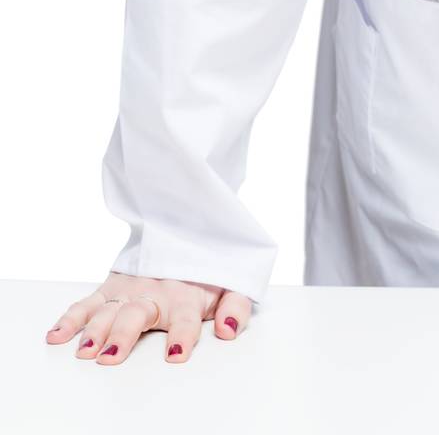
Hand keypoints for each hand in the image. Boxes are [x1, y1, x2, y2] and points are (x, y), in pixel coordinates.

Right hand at [44, 270, 252, 363]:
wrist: (190, 225)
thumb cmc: (210, 267)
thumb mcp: (234, 282)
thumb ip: (236, 307)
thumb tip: (227, 329)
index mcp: (186, 296)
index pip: (186, 318)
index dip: (182, 334)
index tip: (175, 353)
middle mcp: (155, 293)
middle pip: (136, 316)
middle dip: (123, 336)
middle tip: (110, 357)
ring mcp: (129, 289)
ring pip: (108, 311)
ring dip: (94, 330)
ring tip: (85, 350)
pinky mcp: (111, 287)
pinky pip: (87, 303)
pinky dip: (70, 318)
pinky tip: (57, 336)